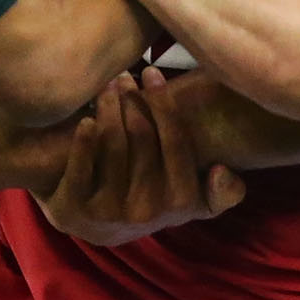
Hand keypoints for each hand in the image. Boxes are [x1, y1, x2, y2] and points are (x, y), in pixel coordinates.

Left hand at [37, 71, 246, 246]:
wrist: (100, 228)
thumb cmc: (154, 200)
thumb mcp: (196, 202)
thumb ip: (224, 192)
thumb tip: (220, 171)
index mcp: (181, 201)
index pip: (175, 140)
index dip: (163, 102)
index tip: (151, 71)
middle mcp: (148, 210)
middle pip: (141, 137)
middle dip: (132, 98)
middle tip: (123, 75)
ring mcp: (110, 213)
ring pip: (112, 145)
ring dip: (109, 108)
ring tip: (106, 86)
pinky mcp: (75, 212)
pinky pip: (81, 168)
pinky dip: (83, 139)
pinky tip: (86, 119)